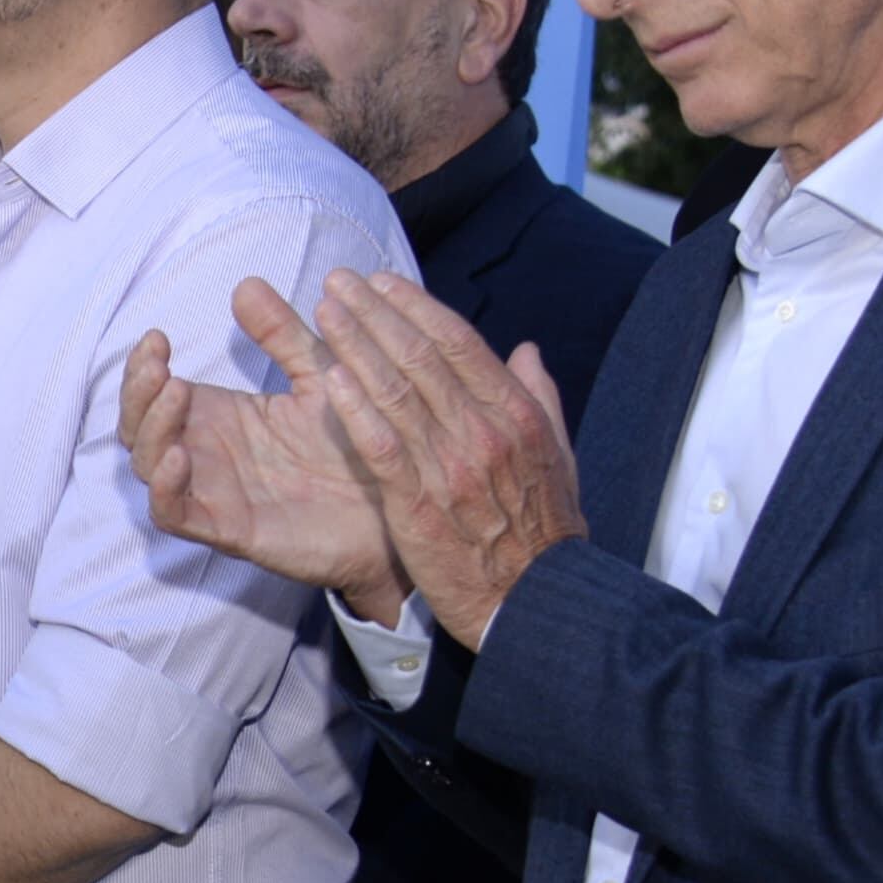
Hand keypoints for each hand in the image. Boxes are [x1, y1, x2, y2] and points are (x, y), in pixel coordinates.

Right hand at [124, 280, 409, 616]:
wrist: (399, 502)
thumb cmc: (359, 443)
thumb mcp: (320, 376)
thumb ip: (283, 335)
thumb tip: (246, 283)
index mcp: (218, 418)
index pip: (153, 393)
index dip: (142, 366)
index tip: (158, 336)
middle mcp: (206, 454)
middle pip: (136, 426)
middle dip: (136, 393)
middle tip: (159, 365)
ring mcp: (213, 492)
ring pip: (147, 466)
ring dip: (150, 428)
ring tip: (176, 393)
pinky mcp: (229, 530)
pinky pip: (174, 514)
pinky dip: (164, 488)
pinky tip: (177, 455)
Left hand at [300, 270, 586, 646]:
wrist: (535, 600)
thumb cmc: (544, 529)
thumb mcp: (558, 457)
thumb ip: (539, 399)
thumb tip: (526, 351)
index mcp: (515, 415)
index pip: (459, 344)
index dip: (416, 307)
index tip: (381, 282)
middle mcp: (483, 432)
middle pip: (421, 358)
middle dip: (376, 313)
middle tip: (338, 281)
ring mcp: (451, 467)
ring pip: (397, 393)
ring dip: (357, 347)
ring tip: (325, 311)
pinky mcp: (419, 505)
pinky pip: (383, 449)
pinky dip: (357, 412)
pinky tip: (330, 382)